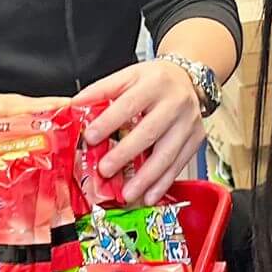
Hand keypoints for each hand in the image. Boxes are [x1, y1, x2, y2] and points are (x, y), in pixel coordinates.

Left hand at [77, 59, 204, 204]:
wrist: (187, 78)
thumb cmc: (155, 80)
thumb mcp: (129, 75)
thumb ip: (103, 90)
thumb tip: (76, 105)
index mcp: (155, 83)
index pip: (129, 104)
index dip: (109, 121)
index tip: (91, 137)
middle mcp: (175, 103)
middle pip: (149, 132)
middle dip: (125, 154)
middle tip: (105, 169)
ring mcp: (188, 123)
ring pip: (166, 154)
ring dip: (146, 177)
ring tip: (127, 193)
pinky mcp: (196, 140)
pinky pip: (178, 165)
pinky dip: (163, 183)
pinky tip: (149, 195)